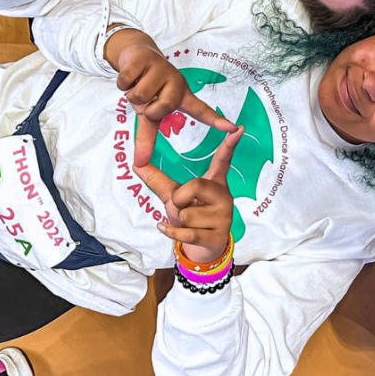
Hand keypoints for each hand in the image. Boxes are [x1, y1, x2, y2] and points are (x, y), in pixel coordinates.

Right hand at [106, 29, 237, 164]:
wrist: (136, 56)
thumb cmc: (147, 87)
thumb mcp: (150, 110)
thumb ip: (148, 134)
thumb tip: (139, 164)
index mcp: (183, 96)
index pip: (202, 112)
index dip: (216, 121)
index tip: (234, 128)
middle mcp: (177, 82)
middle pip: (161, 109)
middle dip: (147, 108)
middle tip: (146, 99)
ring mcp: (162, 69)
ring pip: (140, 96)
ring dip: (132, 94)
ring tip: (138, 85)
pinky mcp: (145, 60)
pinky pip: (127, 82)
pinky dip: (123, 83)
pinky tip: (131, 76)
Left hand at [135, 126, 243, 262]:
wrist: (203, 248)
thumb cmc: (190, 216)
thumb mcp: (173, 196)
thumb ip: (157, 180)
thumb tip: (136, 162)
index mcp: (215, 182)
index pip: (223, 160)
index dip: (230, 144)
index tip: (238, 127)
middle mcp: (223, 195)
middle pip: (195, 186)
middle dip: (178, 200)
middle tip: (183, 208)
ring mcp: (223, 216)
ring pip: (187, 214)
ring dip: (177, 222)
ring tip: (189, 224)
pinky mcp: (217, 235)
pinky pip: (187, 232)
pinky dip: (171, 232)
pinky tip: (167, 228)